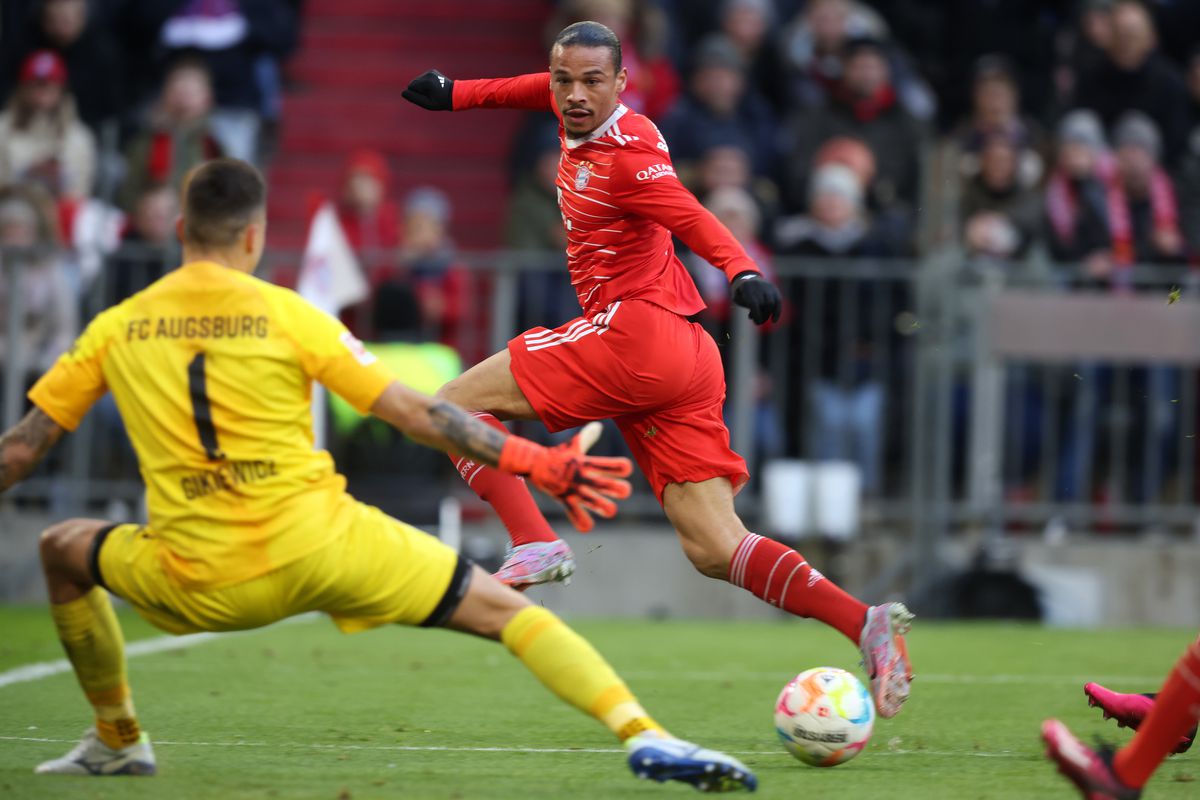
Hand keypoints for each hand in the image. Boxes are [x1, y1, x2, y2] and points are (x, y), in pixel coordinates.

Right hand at [402, 69, 454, 110]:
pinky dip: (425, 83)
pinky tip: (434, 87)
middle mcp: (428, 74)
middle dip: (418, 90)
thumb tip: (403, 93)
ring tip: (433, 91)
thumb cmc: (441, 102)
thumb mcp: (427, 104)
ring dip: (422, 87)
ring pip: (417, 80)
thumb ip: (414, 98)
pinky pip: (422, 78)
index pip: (411, 87)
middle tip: (430, 95)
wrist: (454, 94)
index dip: (417, 95)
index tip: (428, 97)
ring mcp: (430, 72)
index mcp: (427, 82)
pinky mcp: (432, 71)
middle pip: (413, 82)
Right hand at [498, 422, 631, 531]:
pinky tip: (587, 524)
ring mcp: (575, 489)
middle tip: (622, 491)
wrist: (533, 463)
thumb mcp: (573, 444)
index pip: (615, 464)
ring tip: (608, 509)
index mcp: (589, 462)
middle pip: (612, 486)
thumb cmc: (557, 455)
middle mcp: (585, 476)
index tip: (623, 469)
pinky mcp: (565, 501)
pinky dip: (583, 523)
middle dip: (620, 490)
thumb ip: (588, 436)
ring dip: (606, 508)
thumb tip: (598, 425)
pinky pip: (577, 516)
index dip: (622, 467)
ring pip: (598, 504)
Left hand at [730, 271, 781, 324]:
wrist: (747, 276)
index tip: (756, 322)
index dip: (756, 314)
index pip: (754, 303)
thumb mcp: (737, 298)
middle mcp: (759, 286)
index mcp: (748, 288)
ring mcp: (768, 287)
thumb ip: (744, 306)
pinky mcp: (774, 288)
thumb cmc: (741, 291)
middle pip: (764, 305)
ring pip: (771, 303)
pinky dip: (777, 312)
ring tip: (762, 319)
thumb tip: (753, 316)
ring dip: (768, 314)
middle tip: (758, 322)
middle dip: (762, 316)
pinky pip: (778, 301)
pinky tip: (774, 320)